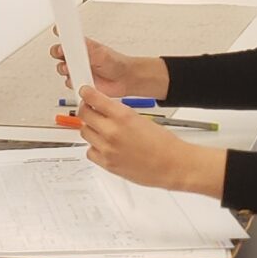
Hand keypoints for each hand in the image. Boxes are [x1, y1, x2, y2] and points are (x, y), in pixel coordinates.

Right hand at [51, 39, 167, 100]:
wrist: (124, 79)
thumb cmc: (115, 62)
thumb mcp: (100, 51)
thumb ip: (85, 47)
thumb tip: (72, 42)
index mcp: (81, 46)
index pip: (65, 37)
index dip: (60, 33)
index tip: (58, 30)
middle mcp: (77, 57)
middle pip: (57, 52)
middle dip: (57, 52)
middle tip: (62, 53)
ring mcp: (77, 70)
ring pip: (61, 68)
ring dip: (64, 68)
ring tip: (72, 69)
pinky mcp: (79, 82)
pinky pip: (68, 82)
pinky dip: (72, 82)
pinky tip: (80, 80)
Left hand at [76, 88, 223, 196]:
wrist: (172, 165)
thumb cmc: (163, 144)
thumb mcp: (141, 118)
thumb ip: (120, 114)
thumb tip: (104, 109)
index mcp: (123, 116)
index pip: (93, 99)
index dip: (86, 94)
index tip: (85, 93)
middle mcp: (112, 131)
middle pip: (84, 115)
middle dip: (86, 110)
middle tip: (90, 110)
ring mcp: (107, 149)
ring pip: (84, 133)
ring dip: (90, 129)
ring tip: (101, 130)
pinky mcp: (107, 164)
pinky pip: (90, 151)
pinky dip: (94, 147)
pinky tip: (103, 146)